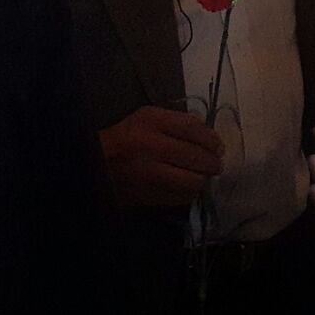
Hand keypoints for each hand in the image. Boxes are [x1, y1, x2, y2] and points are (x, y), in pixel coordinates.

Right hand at [99, 105, 223, 207]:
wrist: (96, 164)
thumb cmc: (125, 137)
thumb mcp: (147, 117)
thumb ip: (177, 121)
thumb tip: (208, 134)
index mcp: (149, 122)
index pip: (191, 128)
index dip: (211, 138)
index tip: (218, 146)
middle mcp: (148, 147)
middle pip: (194, 156)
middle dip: (212, 162)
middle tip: (216, 164)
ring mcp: (146, 174)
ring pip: (189, 181)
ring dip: (202, 179)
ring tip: (203, 176)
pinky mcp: (145, 195)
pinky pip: (178, 197)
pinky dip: (188, 192)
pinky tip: (188, 186)